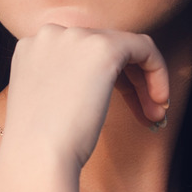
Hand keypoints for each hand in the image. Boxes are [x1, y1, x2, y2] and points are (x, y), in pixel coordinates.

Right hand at [1, 24, 169, 172]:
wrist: (37, 157)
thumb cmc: (40, 146)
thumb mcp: (46, 103)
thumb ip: (62, 83)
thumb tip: (96, 87)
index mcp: (31, 47)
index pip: (80, 53)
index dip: (106, 80)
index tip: (121, 108)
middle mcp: (51, 34)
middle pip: (104, 49)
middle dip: (129, 82)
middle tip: (145, 114)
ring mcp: (75, 37)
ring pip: (125, 49)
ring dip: (143, 82)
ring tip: (154, 115)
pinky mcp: (103, 48)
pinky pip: (143, 48)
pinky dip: (157, 71)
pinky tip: (160, 101)